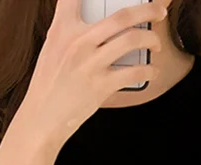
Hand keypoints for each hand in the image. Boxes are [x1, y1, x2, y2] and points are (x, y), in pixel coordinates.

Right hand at [18, 0, 167, 145]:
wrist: (42, 118)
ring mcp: (91, 64)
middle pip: (122, 15)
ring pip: (132, 39)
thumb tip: (89, 21)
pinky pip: (133, 72)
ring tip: (155, 44)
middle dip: (148, 10)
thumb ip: (68, 30)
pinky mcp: (101, 86)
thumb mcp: (51, 49)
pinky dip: (148, 70)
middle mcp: (78, 42)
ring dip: (151, 40)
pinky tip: (150, 71)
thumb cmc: (48, 86)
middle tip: (158, 12)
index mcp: (63, 29)